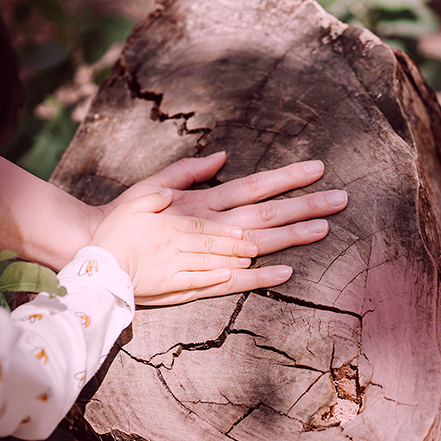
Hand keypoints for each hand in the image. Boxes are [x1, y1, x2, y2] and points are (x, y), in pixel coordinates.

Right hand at [90, 189, 264, 297]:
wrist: (95, 264)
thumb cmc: (112, 232)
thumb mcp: (132, 202)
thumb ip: (157, 194)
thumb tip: (174, 190)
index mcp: (168, 224)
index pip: (203, 225)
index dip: (224, 228)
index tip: (242, 229)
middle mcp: (174, 245)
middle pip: (211, 243)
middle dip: (237, 244)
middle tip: (256, 244)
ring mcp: (172, 266)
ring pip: (208, 262)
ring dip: (232, 261)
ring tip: (252, 260)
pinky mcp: (166, 285)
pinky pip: (195, 282)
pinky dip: (213, 279)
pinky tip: (229, 277)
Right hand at [100, 152, 346, 300]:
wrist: (99, 258)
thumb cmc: (125, 219)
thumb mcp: (151, 186)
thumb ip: (187, 171)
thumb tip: (221, 157)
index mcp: (200, 202)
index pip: (253, 186)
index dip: (286, 178)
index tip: (317, 169)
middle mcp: (208, 227)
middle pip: (265, 214)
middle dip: (304, 205)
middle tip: (341, 199)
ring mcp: (204, 257)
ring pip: (257, 246)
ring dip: (291, 237)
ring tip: (325, 229)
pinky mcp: (196, 283)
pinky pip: (234, 281)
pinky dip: (261, 277)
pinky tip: (287, 272)